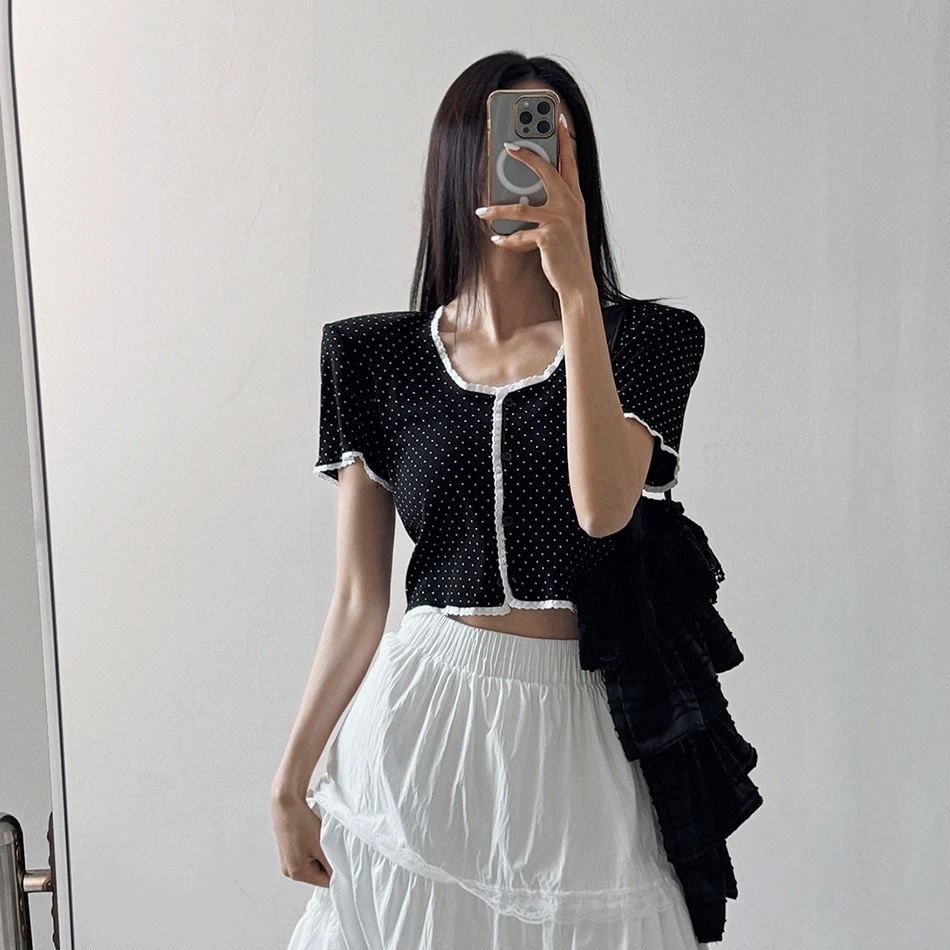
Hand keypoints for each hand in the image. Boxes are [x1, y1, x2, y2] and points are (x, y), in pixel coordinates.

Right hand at [271, 792, 332, 886]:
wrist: (286, 803)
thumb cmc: (301, 822)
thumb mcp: (321, 845)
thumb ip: (331, 863)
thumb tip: (341, 875)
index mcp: (297, 873)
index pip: (325, 882)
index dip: (336, 871)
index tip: (342, 858)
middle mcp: (290, 871)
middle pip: (319, 874)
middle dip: (327, 861)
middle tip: (329, 844)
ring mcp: (287, 863)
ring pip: (314, 865)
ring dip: (321, 854)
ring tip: (319, 839)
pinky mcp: (288, 853)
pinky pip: (307, 857)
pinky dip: (314, 849)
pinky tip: (313, 836)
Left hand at [475, 111, 594, 298]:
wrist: (578, 283)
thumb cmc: (568, 256)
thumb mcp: (566, 226)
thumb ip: (553, 207)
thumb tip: (523, 198)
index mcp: (575, 199)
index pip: (571, 162)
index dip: (565, 139)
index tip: (558, 119)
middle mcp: (570, 205)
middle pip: (545, 170)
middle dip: (526, 154)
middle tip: (507, 146)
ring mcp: (560, 219)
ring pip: (520, 207)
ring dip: (496, 210)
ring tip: (481, 211)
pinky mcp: (548, 236)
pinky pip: (519, 235)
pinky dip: (506, 240)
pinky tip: (497, 240)